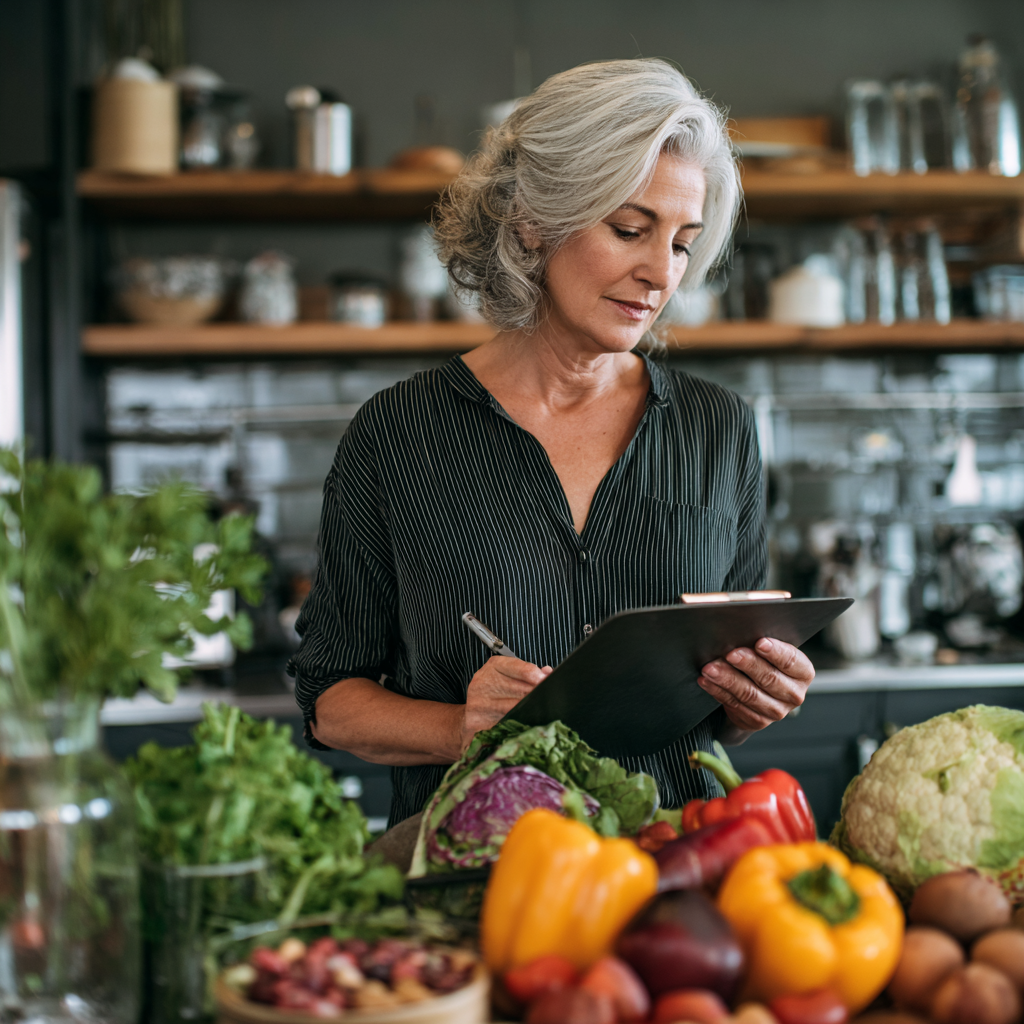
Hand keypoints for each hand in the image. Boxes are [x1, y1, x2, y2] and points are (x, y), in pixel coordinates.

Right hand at [461, 656, 551, 751]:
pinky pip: (504, 721)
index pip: (521, 669)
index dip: (537, 677)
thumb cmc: (494, 690)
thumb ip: (528, 672)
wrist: (471, 711)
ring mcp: (480, 701)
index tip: (546, 682)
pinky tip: (523, 720)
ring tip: (537, 710)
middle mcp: (485, 681)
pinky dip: (517, 721)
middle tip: (547, 698)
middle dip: (536, 694)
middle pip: (520, 689)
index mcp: (495, 666)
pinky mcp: (477, 719)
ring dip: (529, 708)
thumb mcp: (509, 674)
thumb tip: (547, 672)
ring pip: (514, 706)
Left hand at [697, 637, 813, 732]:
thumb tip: (739, 626)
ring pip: (749, 694)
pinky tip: (706, 681)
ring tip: (710, 667)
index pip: (792, 661)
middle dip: (747, 664)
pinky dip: (718, 691)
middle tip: (729, 653)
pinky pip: (735, 705)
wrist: (759, 691)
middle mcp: (794, 694)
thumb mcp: (769, 648)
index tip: (759, 642)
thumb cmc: (764, 661)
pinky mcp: (757, 721)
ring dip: (727, 679)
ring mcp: (777, 711)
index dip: (776, 652)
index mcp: (803, 672)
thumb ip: (762, 639)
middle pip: (769, 678)